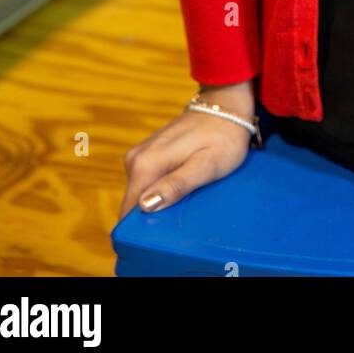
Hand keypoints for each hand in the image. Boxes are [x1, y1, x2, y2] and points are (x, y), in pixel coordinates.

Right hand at [118, 81, 257, 219]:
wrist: (225, 106)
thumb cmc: (222, 137)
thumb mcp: (207, 165)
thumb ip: (177, 184)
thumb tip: (145, 205)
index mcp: (145, 164)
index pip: (128, 212)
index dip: (138, 233)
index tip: (154, 246)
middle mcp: (135, 159)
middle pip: (133, 205)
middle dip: (149, 221)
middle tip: (178, 226)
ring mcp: (139, 155)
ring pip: (140, 195)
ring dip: (156, 207)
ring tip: (182, 208)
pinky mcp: (147, 154)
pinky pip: (147, 183)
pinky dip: (160, 193)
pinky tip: (180, 193)